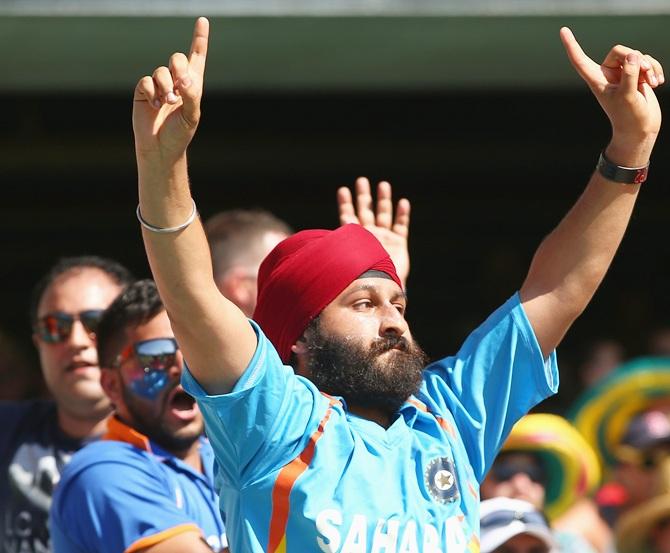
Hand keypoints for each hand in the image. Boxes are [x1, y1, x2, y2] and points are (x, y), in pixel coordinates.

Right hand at [133, 17, 208, 161]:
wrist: (160, 149)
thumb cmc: (179, 134)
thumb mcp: (191, 116)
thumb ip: (191, 95)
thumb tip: (185, 78)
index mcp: (193, 86)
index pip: (197, 58)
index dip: (199, 39)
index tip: (202, 21)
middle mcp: (175, 82)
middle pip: (177, 58)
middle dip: (179, 68)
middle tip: (181, 85)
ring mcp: (158, 86)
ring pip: (161, 71)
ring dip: (165, 87)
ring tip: (167, 104)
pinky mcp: (143, 92)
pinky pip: (146, 81)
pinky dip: (152, 92)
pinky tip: (154, 106)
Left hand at [338, 177, 410, 285]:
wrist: (379, 289)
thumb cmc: (361, 277)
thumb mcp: (348, 260)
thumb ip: (341, 248)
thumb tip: (324, 240)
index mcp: (355, 238)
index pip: (348, 217)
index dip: (345, 204)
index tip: (342, 190)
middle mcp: (369, 234)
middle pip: (366, 210)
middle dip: (364, 196)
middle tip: (361, 181)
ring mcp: (384, 237)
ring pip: (384, 214)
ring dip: (384, 200)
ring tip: (383, 185)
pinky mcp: (398, 243)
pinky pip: (401, 226)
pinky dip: (402, 215)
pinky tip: (403, 203)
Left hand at [560, 27, 663, 165]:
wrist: (641, 129)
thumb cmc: (629, 117)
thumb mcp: (627, 96)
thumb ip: (629, 74)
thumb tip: (633, 55)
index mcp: (596, 80)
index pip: (580, 60)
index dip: (572, 45)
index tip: (562, 30)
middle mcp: (608, 75)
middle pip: (619, 50)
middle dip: (635, 58)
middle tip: (644, 74)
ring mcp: (623, 74)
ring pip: (636, 55)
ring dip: (648, 66)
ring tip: (651, 83)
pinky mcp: (637, 75)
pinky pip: (647, 60)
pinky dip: (655, 69)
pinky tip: (657, 83)